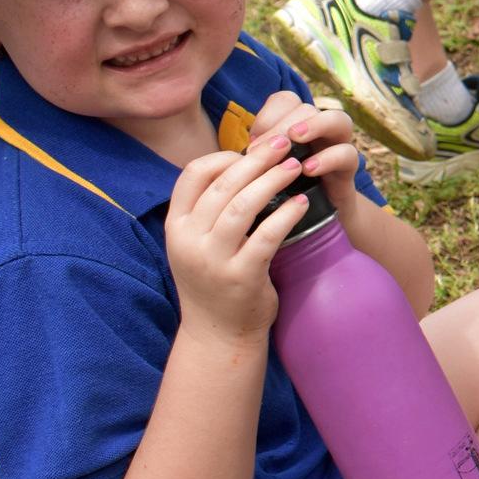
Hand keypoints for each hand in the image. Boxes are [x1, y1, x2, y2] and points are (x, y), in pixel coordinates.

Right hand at [164, 141, 309, 340]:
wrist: (219, 336)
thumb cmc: (215, 280)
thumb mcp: (197, 244)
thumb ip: (210, 210)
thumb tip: (244, 163)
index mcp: (176, 227)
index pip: (192, 175)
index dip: (224, 157)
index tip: (251, 152)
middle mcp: (188, 241)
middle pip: (222, 185)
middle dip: (256, 159)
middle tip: (283, 143)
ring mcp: (212, 260)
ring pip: (241, 206)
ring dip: (272, 180)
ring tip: (295, 166)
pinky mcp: (241, 277)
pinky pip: (266, 236)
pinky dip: (286, 215)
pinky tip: (303, 202)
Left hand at [246, 93, 360, 212]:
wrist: (313, 223)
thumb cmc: (283, 195)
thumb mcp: (264, 173)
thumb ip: (254, 159)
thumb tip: (237, 154)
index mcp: (296, 127)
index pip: (286, 101)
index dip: (268, 115)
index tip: (251, 140)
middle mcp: (319, 132)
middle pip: (307, 107)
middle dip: (283, 124)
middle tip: (262, 148)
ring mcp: (337, 147)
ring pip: (339, 119)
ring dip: (315, 125)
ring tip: (295, 138)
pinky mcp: (348, 170)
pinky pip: (348, 153)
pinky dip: (329, 157)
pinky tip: (309, 169)